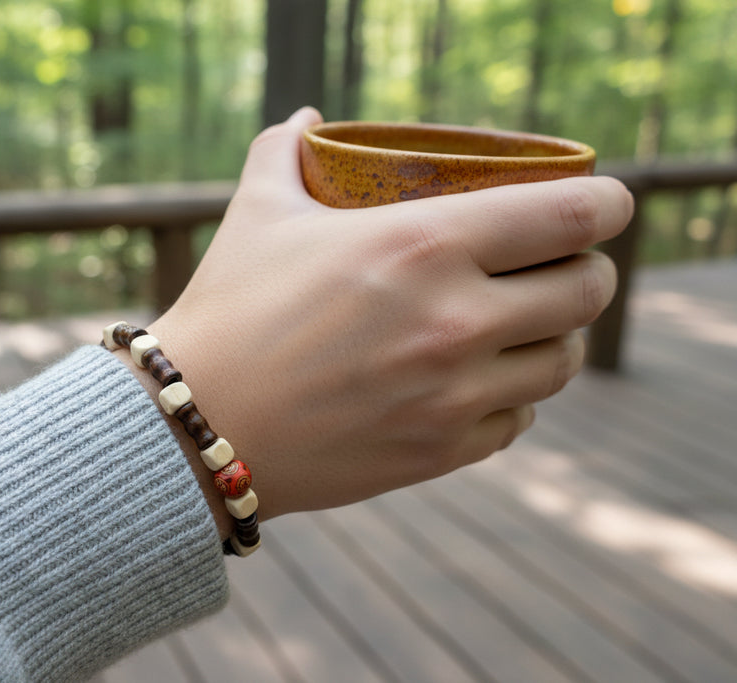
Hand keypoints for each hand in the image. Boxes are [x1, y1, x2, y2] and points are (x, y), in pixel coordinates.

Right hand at [135, 107, 632, 529]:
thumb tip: (307, 120)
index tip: (603, 203)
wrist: (195, 426)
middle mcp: (455, 320)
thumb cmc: (229, 311)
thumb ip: (283, 151)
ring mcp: (453, 394)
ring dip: (555, 335)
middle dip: (586, 269)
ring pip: (562, 360)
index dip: (608, 203)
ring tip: (526, 324)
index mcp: (422, 245)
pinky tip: (482, 382)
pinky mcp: (440, 451)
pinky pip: (517, 419)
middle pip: (587, 290)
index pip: (572, 216)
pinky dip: (513, 395)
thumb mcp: (257, 214)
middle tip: (557, 263)